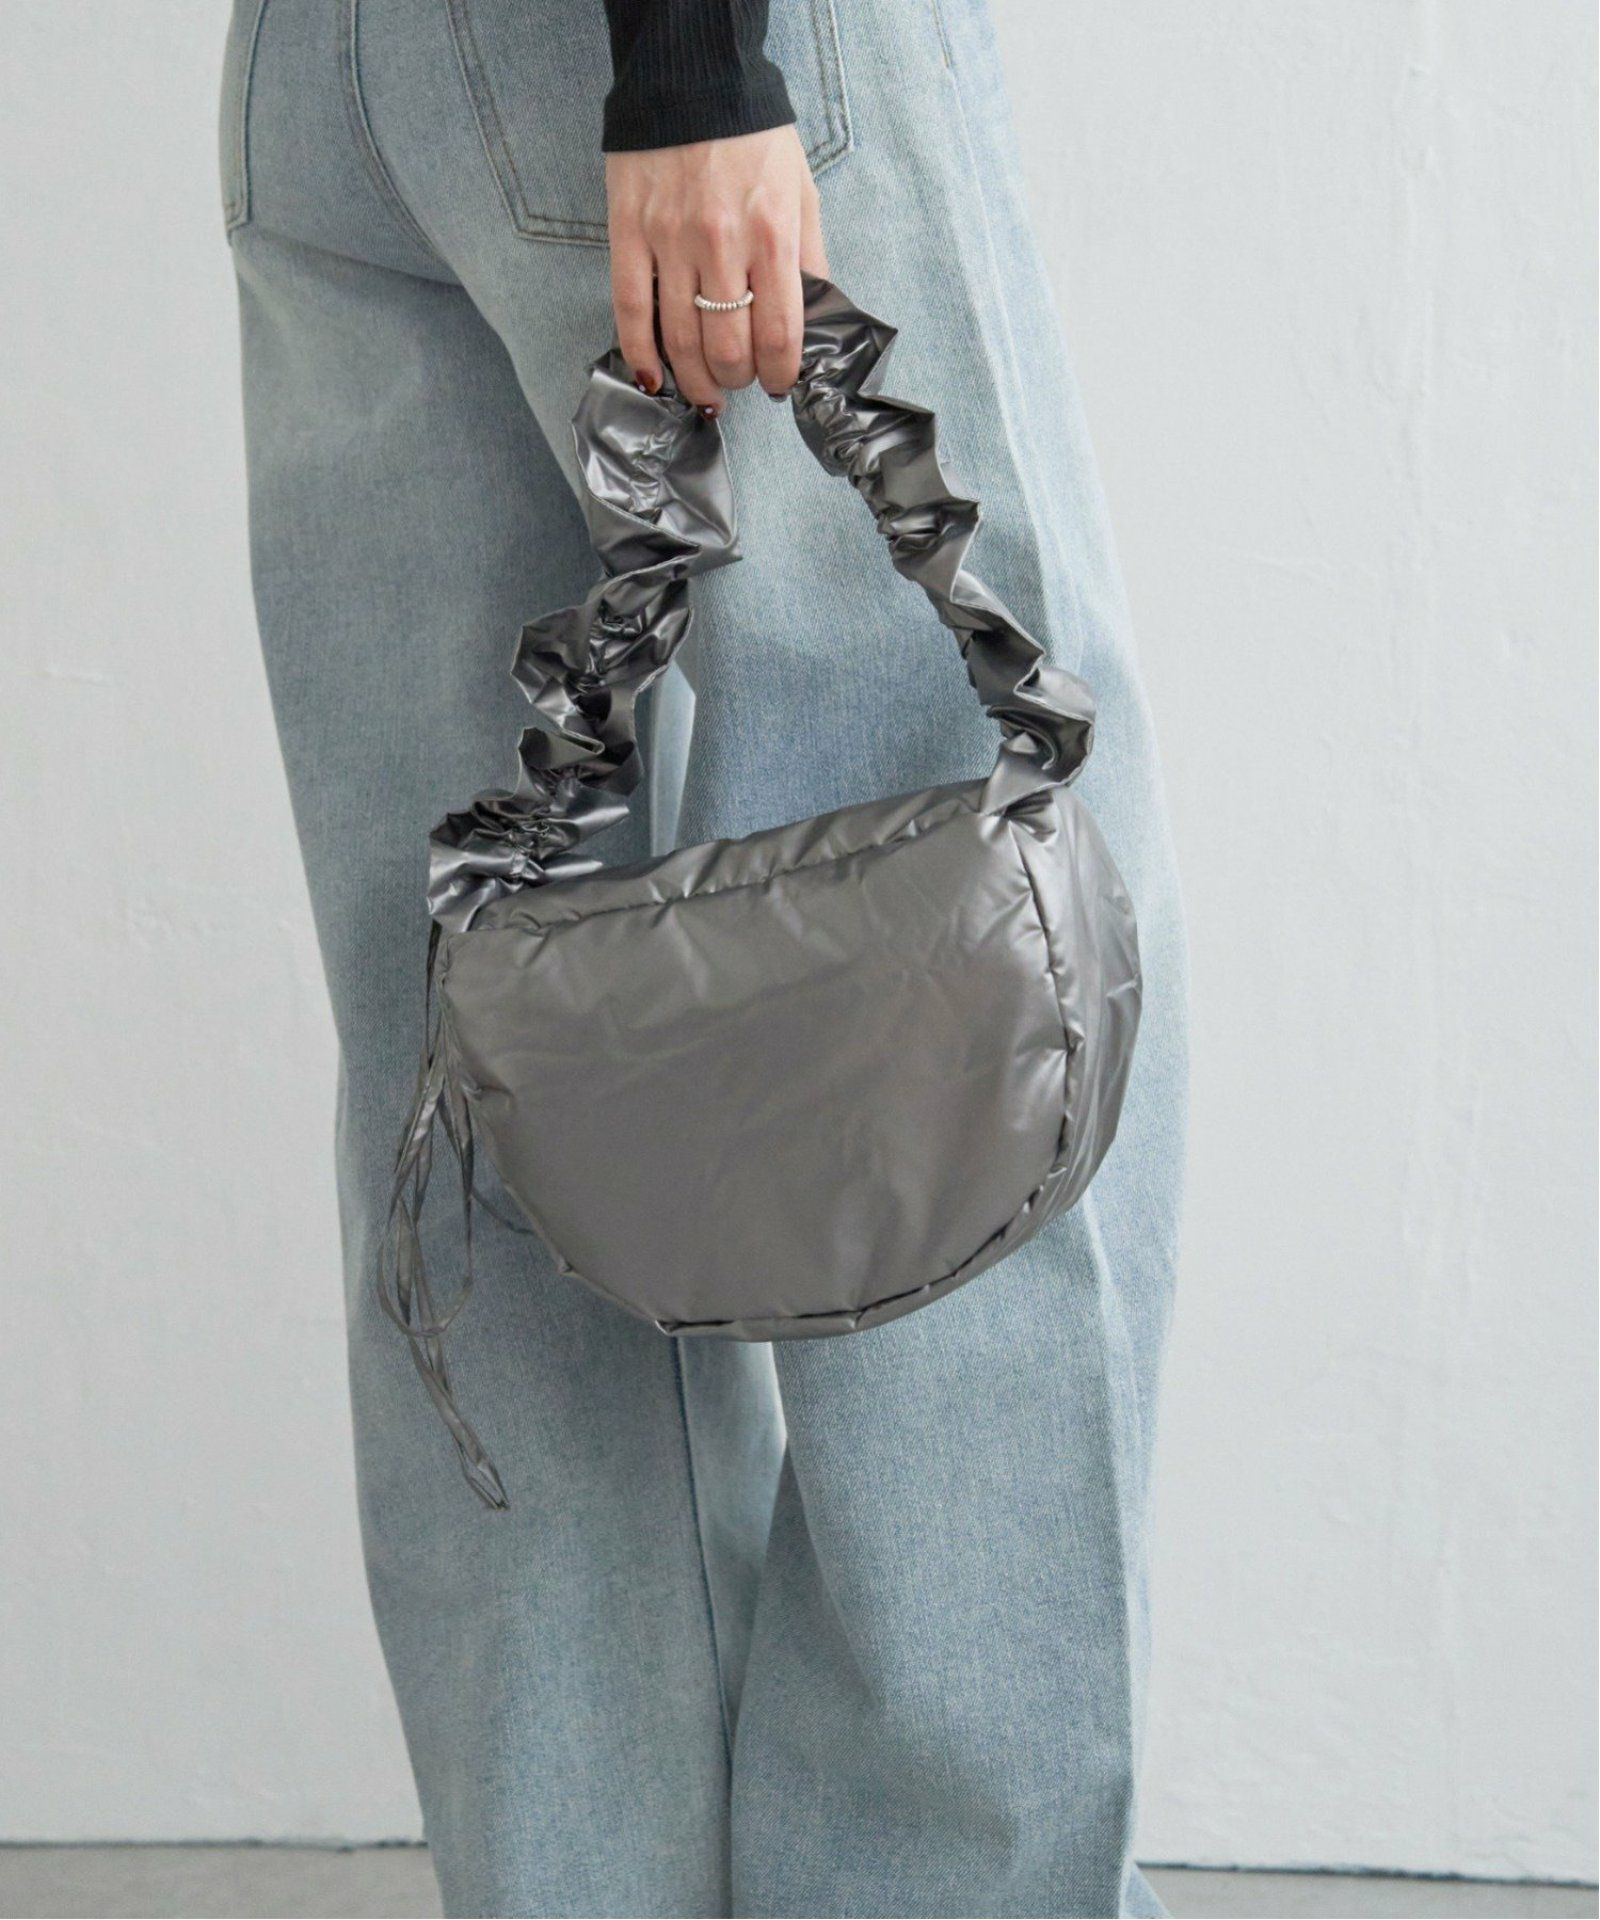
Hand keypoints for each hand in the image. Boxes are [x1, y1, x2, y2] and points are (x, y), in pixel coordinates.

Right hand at [605, 126, 827, 411]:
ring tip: (706, 391)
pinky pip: (631, 311)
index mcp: (772, 235)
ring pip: (680, 340)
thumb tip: (813, 321)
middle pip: (729, 348)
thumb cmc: (754, 138)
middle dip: (738, 379)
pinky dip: (641, 354)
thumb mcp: (802, 193)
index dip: (778, 374)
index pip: (778, 335)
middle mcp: (722, 244)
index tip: (776, 383)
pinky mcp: (629, 233)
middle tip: (740, 380)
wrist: (693, 79)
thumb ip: (810, 260)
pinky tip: (655, 378)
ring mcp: (670, 241)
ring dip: (696, 379)